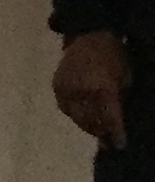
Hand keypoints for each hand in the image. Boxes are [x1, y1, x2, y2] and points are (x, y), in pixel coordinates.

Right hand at [58, 30, 130, 148]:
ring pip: (77, 118)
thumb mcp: (125, 78)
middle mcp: (80, 93)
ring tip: (98, 133)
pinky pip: (67, 109)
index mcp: (101, 89)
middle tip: (109, 143)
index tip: (120, 146)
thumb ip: (119, 101)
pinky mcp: (57, 88)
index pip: (108, 119)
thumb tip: (117, 123)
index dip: (115, 134)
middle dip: (101, 133)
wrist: (89, 35)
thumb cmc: (114, 56)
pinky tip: (85, 118)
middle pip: (90, 122)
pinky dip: (77, 115)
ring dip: (89, 126)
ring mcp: (66, 91)